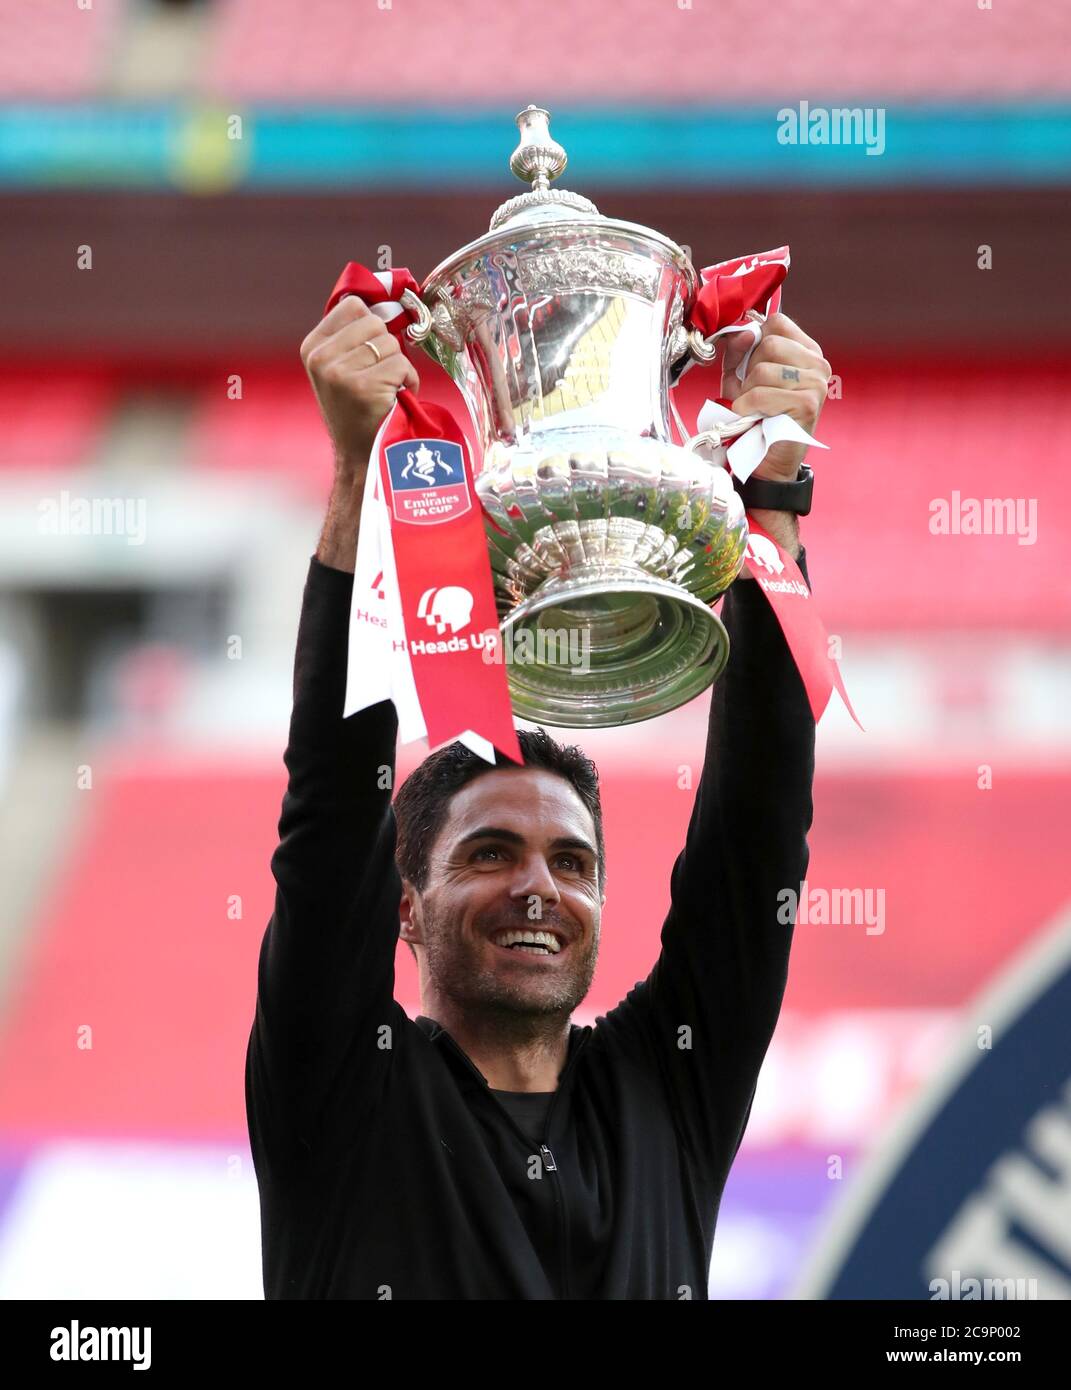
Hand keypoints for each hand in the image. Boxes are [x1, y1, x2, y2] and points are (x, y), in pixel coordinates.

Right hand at [300, 295, 419, 470]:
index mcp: (312, 347)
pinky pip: (402, 365)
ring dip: (399, 367)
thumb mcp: (340, 368)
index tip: (373, 348)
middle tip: (380, 375)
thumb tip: (389, 300)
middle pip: (375, 322)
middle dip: (387, 348)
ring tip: (386, 390)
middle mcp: (321, 358)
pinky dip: (408, 381)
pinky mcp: (363, 387)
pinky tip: (395, 399)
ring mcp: (340, 373)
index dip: (372, 324)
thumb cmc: (358, 411)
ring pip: (391, 344)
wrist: (359, 457)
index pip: (353, 306)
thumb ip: (353, 336)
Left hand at [719, 312, 830, 480]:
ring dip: (746, 393)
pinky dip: (747, 407)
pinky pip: (762, 394)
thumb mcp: (740, 379)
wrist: (767, 461)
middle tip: (751, 395)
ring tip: (753, 408)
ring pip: (763, 369)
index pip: (777, 322)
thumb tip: (743, 331)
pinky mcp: (808, 404)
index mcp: (806, 352)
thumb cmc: (755, 418)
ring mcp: (817, 383)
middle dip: (748, 372)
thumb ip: (738, 351)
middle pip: (768, 344)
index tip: (747, 366)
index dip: (753, 341)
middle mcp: (818, 363)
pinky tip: (753, 418)